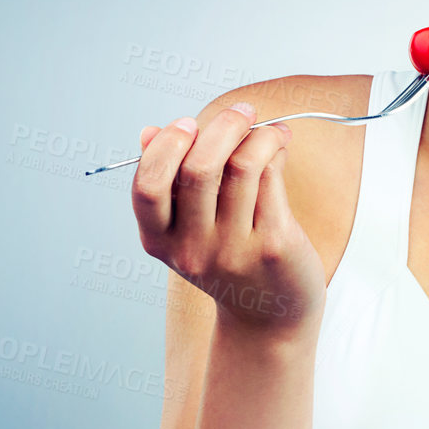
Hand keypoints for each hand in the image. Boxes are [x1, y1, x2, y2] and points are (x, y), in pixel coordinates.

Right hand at [133, 100, 324, 330]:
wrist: (269, 315)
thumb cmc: (228, 256)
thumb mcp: (187, 227)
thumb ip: (170, 181)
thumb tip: (148, 132)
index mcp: (160, 240)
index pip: (148, 186)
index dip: (166, 146)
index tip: (189, 124)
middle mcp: (192, 249)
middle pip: (198, 169)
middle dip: (222, 126)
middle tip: (242, 113)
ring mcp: (233, 250)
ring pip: (242, 167)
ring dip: (259, 134)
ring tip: (270, 129)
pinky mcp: (273, 246)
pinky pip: (272, 180)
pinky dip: (276, 150)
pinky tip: (280, 146)